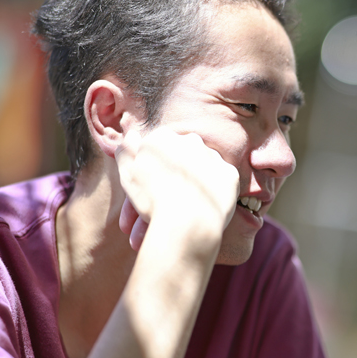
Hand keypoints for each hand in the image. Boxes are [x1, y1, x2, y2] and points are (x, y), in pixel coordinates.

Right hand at [115, 128, 238, 251]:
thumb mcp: (128, 174)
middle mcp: (190, 140)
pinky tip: (206, 204)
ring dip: (196, 180)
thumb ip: (126, 150)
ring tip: (188, 205)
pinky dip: (215, 190)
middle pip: (182, 156)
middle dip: (176, 172)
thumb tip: (132, 134)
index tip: (153, 185)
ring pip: (203, 166)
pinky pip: (222, 180)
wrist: (185, 223)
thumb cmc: (152, 200)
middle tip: (170, 196)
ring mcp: (213, 156)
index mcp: (163, 137)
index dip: (156, 167)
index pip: (159, 147)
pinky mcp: (230, 173)